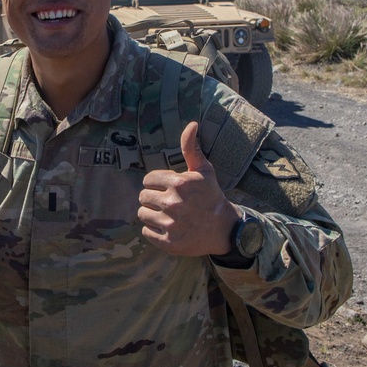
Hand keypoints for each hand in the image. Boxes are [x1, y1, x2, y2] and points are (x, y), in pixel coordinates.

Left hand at [138, 121, 240, 256]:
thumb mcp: (203, 170)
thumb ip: (191, 147)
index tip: (168, 188)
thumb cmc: (210, 196)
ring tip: (168, 215)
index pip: (147, 180)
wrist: (223, 228)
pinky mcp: (169, 242)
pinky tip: (169, 227)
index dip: (156, 183)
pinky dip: (154, 230)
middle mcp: (173, 203)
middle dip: (153, 198)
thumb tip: (192, 123)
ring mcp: (171, 224)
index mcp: (179, 183)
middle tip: (168, 203)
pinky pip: (146, 232)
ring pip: (142, 214)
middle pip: (143, 197)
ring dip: (152, 214)